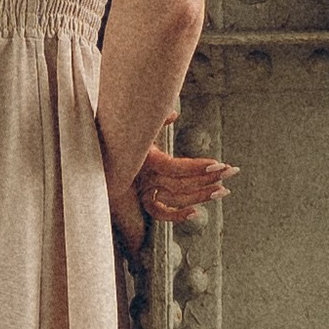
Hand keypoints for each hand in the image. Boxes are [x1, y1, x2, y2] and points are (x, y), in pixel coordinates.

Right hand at [108, 122, 234, 250]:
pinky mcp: (143, 198)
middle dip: (208, 178)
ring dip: (201, 194)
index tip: (218, 164)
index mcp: (145, 159)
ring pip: (176, 198)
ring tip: (223, 190)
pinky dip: (177, 215)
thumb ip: (155, 119)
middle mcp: (146, 177)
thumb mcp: (134, 125)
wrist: (97, 153)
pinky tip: (196, 213)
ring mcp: (144, 189)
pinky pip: (160, 213)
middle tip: (231, 171)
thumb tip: (172, 113)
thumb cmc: (118, 135)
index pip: (175, 168)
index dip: (197, 167)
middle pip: (181, 184)